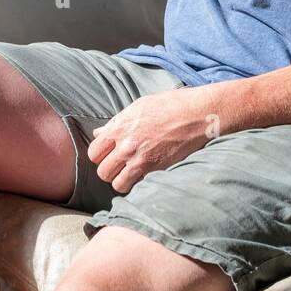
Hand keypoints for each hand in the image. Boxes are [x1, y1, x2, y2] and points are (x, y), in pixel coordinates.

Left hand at [88, 88, 217, 193]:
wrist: (197, 113)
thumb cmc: (170, 105)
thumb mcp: (139, 106)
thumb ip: (116, 122)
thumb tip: (99, 133)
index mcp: (119, 127)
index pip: (93, 152)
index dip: (100, 155)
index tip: (110, 154)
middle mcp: (126, 146)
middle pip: (102, 172)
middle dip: (110, 170)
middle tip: (120, 166)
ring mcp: (141, 159)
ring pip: (117, 184)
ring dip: (122, 181)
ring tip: (131, 174)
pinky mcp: (156, 169)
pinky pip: (137, 185)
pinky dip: (139, 184)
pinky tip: (146, 174)